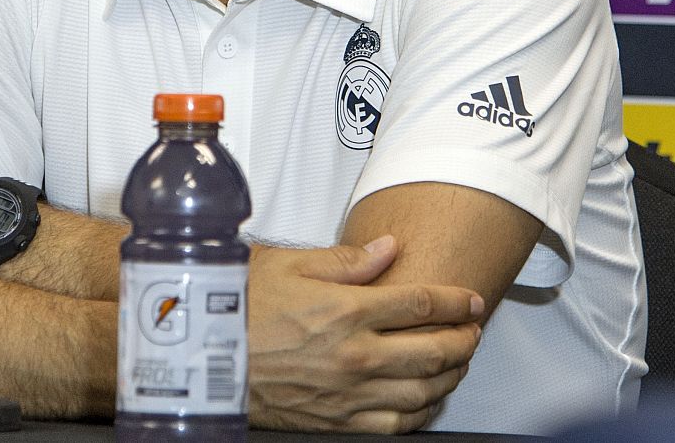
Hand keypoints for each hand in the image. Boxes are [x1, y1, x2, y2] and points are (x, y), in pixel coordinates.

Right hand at [247, 235, 483, 433]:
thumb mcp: (288, 264)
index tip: (469, 299)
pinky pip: (397, 425)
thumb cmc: (237, 307)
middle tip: (472, 328)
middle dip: (464, 337)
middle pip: (434, 349)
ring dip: (451, 374)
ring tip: (457, 361)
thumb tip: (388, 249)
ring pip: (424, 390)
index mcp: (347, 310)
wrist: (203, 358)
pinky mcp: (338, 423)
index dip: (455, 300)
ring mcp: (349, 394)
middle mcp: (355, 355)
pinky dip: (422, 412)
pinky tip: (426, 399)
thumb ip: (347, 260)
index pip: (422, 303)